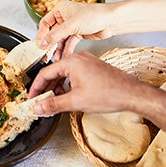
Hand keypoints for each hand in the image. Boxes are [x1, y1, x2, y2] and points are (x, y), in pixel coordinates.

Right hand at [28, 51, 142, 114]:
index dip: (36, 88)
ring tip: (54, 102)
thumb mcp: (75, 102)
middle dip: (46, 89)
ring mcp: (87, 62)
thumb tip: (38, 108)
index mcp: (71, 62)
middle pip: (54, 73)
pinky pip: (74, 75)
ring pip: (64, 74)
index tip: (32, 98)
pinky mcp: (93, 68)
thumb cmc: (109, 94)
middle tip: (41, 102)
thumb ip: (53, 105)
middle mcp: (79, 58)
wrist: (133, 94)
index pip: (45, 73)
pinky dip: (67, 85)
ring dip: (57, 88)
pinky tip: (68, 96)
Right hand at [36, 0, 112, 59]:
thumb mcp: (70, 26)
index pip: (45, 23)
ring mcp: (71, 26)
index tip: (39, 45)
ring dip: (58, 49)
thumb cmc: (94, 15)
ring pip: (60, 40)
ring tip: (56, 58)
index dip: (41, 34)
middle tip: (45, 54)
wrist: (111, 21)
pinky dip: (66, 50)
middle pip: (52, 33)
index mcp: (60, 9)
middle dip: (49, 44)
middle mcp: (64, 17)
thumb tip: (43, 42)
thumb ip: (55, 35)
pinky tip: (65, 56)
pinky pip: (68, 43)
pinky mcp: (77, 33)